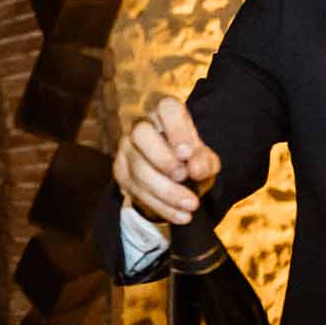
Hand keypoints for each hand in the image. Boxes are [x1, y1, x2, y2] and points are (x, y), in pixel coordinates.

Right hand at [113, 96, 221, 223]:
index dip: (176, 130)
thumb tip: (195, 170)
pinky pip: (136, 191)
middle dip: (162, 159)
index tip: (187, 152)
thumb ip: (204, 160)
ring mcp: (126, 148)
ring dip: (166, 191)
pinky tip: (180, 215)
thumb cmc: (189, 156)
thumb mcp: (204, 156)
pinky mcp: (121, 171)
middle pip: (141, 134)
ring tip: (191, 205)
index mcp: (165, 111)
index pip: (167, 109)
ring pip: (138, 168)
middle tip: (183, 176)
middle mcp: (141, 125)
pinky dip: (161, 206)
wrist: (171, 171)